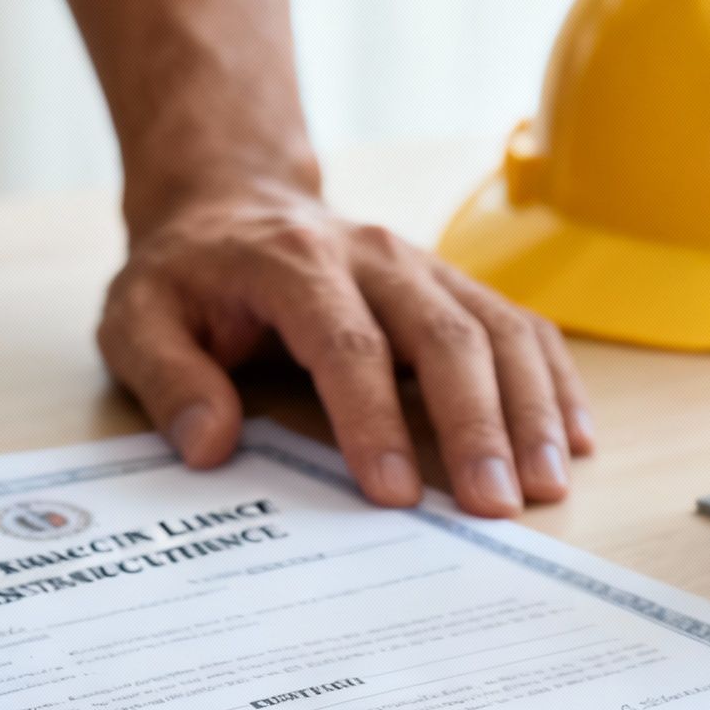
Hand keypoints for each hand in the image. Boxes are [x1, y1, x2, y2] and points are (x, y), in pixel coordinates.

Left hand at [95, 182, 595, 516]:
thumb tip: (209, 443)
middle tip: (496, 507)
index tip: (393, 494)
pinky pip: (520, 326)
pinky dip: (554, 381)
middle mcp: (375, 258)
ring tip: (545, 486)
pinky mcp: (453, 287)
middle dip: (476, 425)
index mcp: (295, 265)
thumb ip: (165, 378)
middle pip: (444, 335)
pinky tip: (573, 439)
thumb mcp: (136, 318)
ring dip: (531, 410)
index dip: (373, 420)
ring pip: (498, 328)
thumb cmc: (188, 274)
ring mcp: (425, 268)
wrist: (231, 202)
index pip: (346, 344)